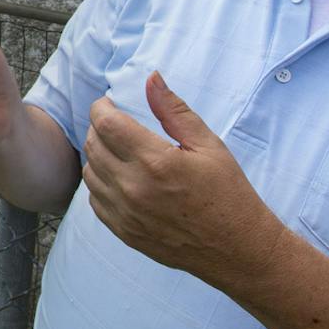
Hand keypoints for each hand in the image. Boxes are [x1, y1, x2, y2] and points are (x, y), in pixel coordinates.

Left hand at [82, 72, 287, 288]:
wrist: (238, 249)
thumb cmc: (229, 194)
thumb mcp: (209, 145)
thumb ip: (174, 110)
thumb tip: (151, 78)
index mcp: (156, 162)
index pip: (106, 123)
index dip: (102, 108)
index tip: (109, 104)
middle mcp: (134, 188)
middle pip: (93, 144)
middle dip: (99, 127)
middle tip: (116, 123)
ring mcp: (126, 214)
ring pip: (90, 172)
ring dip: (98, 155)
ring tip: (118, 149)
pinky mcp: (124, 233)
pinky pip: (95, 200)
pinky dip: (101, 183)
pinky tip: (120, 177)